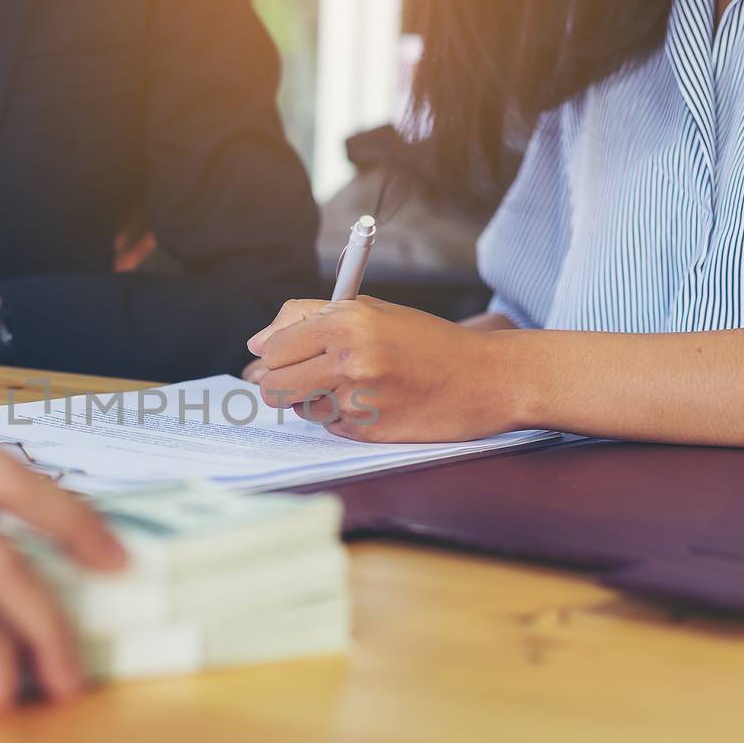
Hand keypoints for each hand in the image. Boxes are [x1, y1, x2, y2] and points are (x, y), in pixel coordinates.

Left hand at [245, 297, 521, 442]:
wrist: (486, 379)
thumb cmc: (427, 341)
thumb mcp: (372, 311)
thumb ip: (312, 319)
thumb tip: (257, 345)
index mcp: (346, 321)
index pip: (273, 344)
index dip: (271, 352)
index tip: (278, 355)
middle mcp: (348, 359)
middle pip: (272, 382)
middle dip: (278, 382)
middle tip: (301, 375)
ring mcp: (357, 399)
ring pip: (297, 408)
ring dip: (309, 399)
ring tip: (346, 384)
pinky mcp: (367, 431)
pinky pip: (326, 425)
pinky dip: (336, 415)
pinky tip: (368, 402)